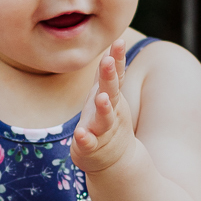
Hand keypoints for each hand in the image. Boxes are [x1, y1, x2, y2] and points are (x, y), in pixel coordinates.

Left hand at [71, 41, 134, 174]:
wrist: (116, 159)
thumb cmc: (107, 121)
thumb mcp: (108, 95)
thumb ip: (108, 73)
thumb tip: (114, 45)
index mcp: (110, 96)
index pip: (116, 75)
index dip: (118, 58)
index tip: (119, 41)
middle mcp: (109, 111)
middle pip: (111, 91)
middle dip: (110, 76)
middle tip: (108, 61)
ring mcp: (102, 130)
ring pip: (104, 118)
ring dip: (104, 108)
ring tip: (102, 98)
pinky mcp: (92, 148)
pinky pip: (89, 143)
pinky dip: (85, 139)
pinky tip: (81, 135)